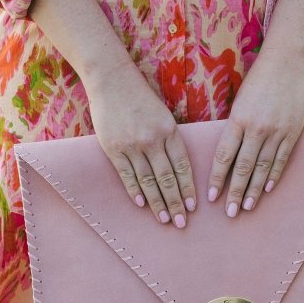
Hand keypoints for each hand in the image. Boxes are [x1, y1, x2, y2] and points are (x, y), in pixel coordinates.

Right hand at [85, 62, 195, 227]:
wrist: (111, 80)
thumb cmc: (140, 97)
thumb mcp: (164, 115)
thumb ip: (170, 139)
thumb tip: (177, 167)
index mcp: (170, 131)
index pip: (182, 166)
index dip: (188, 188)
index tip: (192, 207)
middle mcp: (153, 140)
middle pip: (167, 178)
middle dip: (175, 203)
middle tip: (181, 222)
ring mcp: (132, 145)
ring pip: (148, 181)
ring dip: (157, 202)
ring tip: (164, 219)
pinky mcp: (114, 148)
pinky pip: (127, 174)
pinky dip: (135, 190)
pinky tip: (142, 204)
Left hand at [207, 48, 303, 215]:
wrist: (285, 66)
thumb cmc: (256, 83)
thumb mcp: (238, 104)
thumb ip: (233, 130)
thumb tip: (226, 158)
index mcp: (238, 120)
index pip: (224, 156)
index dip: (217, 178)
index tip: (212, 197)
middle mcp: (256, 129)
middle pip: (243, 167)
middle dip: (235, 192)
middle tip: (230, 213)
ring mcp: (276, 132)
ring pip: (262, 167)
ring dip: (254, 190)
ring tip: (247, 207)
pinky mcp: (292, 132)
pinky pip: (281, 159)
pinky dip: (273, 176)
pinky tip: (267, 189)